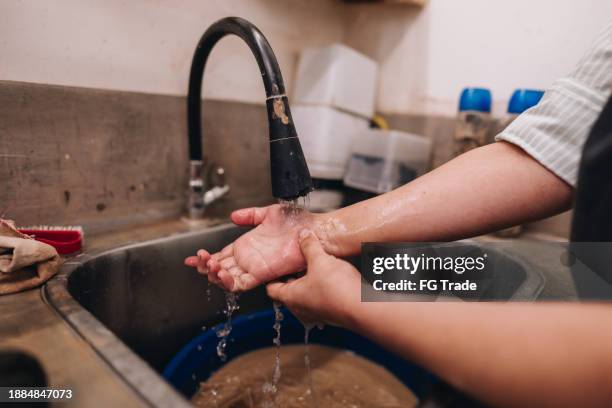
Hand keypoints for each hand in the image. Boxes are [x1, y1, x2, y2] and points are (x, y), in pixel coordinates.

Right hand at [184, 204, 323, 291]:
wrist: (314, 230)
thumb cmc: (297, 222)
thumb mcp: (268, 214)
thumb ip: (250, 215)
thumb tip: (233, 216)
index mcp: (247, 246)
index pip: (221, 255)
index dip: (205, 259)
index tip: (191, 258)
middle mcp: (248, 259)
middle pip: (220, 269)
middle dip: (205, 267)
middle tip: (197, 261)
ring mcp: (255, 267)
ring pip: (228, 279)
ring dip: (214, 274)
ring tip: (207, 265)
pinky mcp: (263, 274)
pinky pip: (242, 283)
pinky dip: (229, 282)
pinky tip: (219, 273)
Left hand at [266, 229, 360, 326]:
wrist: (363, 306)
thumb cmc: (337, 289)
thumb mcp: (320, 260)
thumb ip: (309, 246)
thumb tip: (303, 235)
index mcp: (291, 298)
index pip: (271, 288)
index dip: (272, 275)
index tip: (275, 264)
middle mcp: (301, 309)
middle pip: (289, 290)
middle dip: (293, 275)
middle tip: (295, 260)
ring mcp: (316, 313)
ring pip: (307, 294)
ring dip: (309, 280)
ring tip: (315, 264)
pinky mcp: (331, 312)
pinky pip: (321, 297)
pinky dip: (322, 286)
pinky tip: (331, 274)